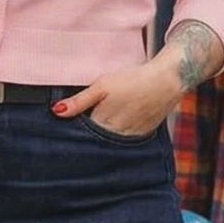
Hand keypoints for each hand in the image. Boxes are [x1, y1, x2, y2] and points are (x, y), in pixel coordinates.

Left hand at [52, 62, 175, 137]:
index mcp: (102, 123)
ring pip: (109, 142)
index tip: (69, 124)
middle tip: (86, 122)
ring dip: (103, 137)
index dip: (74, 129)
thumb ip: (79, 101)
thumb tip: (57, 111)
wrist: (166, 81)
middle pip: (94, 140)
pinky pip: (125, 142)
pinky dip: (119, 136)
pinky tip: (119, 124)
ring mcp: (129, 138)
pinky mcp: (141, 136)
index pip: (80, 134)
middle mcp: (115, 136)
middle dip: (88, 135)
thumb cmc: (133, 80)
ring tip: (104, 122)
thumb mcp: (102, 86)